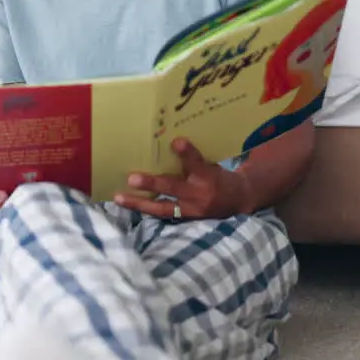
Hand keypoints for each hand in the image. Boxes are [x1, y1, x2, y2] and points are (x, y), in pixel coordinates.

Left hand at [113, 138, 250, 219]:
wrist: (239, 200)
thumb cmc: (219, 175)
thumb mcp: (212, 164)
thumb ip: (192, 159)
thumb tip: (166, 141)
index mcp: (208, 176)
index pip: (197, 162)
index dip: (187, 153)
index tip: (176, 141)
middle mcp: (199, 194)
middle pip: (173, 188)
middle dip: (152, 183)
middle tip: (132, 178)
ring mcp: (192, 209)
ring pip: (162, 207)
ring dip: (140, 203)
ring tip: (119, 198)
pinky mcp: (186, 219)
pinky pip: (163, 215)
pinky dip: (145, 210)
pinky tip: (128, 204)